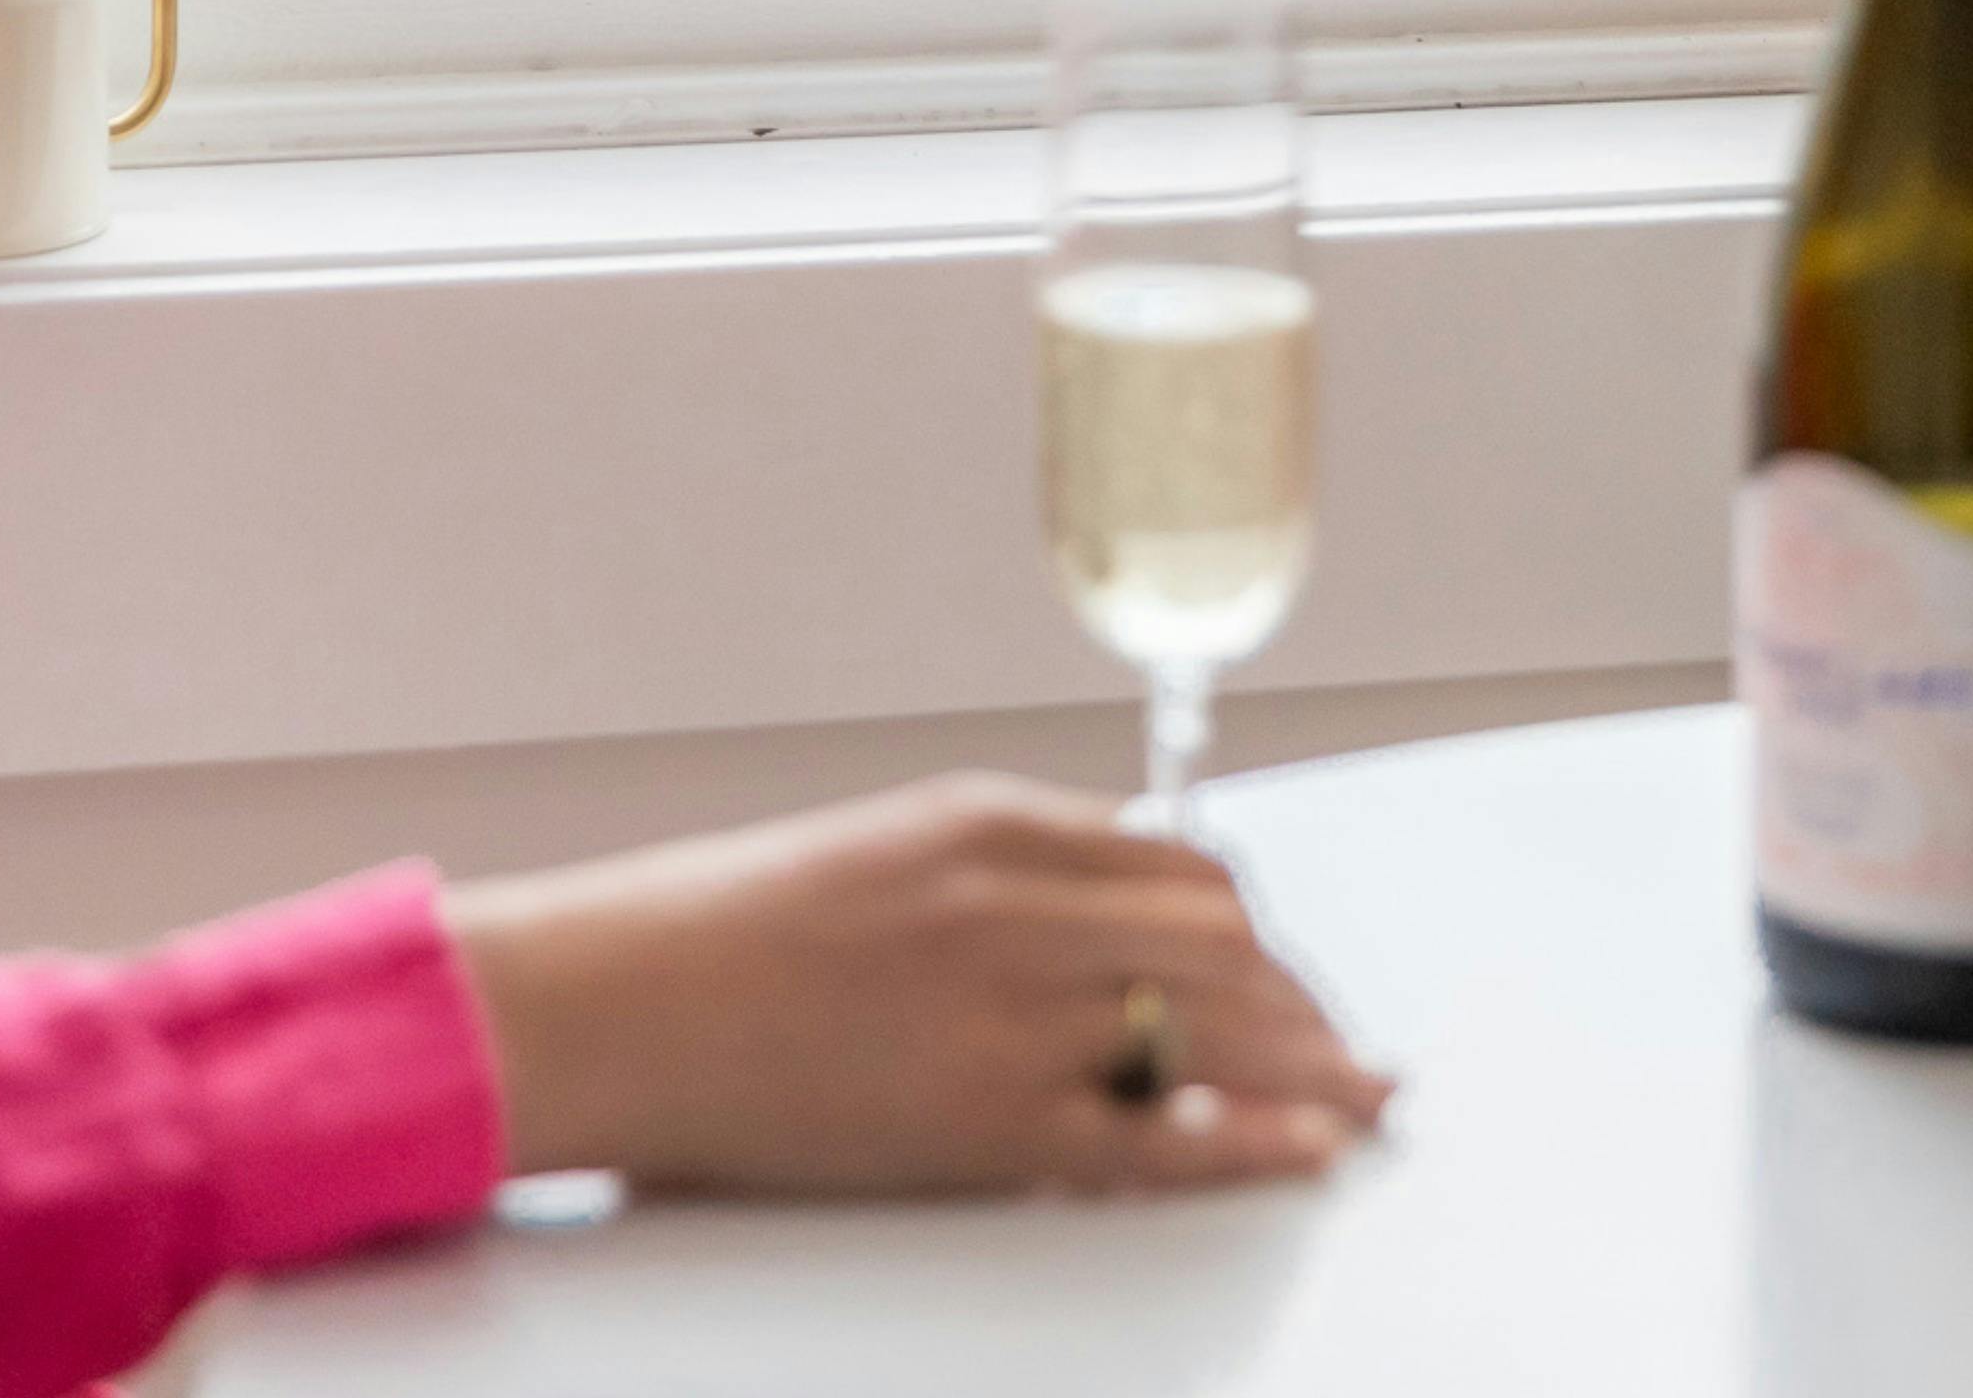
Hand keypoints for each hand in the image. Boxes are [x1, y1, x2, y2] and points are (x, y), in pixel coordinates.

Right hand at [443, 772, 1394, 1196]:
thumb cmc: (714, 934)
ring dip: (1312, 1068)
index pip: (1185, 864)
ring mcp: (1007, 1011)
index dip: (1256, 929)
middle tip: (1347, 1051)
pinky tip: (1310, 1150)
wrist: (608, 1002)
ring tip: (1365, 1102)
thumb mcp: (873, 854)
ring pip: (1216, 1029)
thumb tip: (1107, 901)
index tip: (1280, 971)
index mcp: (987, 821)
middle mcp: (1016, 901)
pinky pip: (1160, 1138)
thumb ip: (995, 872)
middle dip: (1305, 1004)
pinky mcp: (986, 1117)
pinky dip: (1256, 1142)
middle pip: (1227, 944)